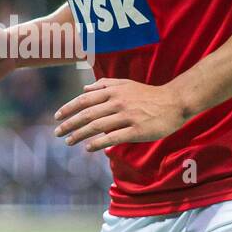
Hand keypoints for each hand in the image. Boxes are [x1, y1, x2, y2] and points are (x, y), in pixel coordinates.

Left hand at [54, 78, 188, 151]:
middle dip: (69, 124)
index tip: (57, 117)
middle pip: (87, 113)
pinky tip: (88, 148)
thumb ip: (104, 85)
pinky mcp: (136, 130)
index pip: (85, 99)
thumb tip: (84, 88)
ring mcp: (127, 116)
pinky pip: (113, 137)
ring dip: (80, 134)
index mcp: (114, 91)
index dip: (69, 108)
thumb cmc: (148, 94)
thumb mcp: (126, 84)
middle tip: (58, 133)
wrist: (174, 102)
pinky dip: (98, 143)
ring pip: (97, 126)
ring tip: (69, 142)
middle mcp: (118, 102)